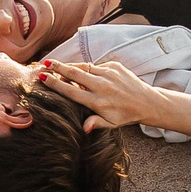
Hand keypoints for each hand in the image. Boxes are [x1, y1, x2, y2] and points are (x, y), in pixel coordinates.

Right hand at [36, 59, 165, 132]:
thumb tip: (83, 128)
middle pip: (74, 73)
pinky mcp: (114, 66)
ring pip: (84, 67)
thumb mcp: (111, 124)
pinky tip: (80, 70)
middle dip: (58, 67)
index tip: (43, 76)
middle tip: (44, 63)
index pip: (71, 90)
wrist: (147, 102)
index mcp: (98, 101)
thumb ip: (95, 123)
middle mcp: (102, 86)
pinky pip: (96, 65)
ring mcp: (108, 74)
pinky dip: (87, 67)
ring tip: (56, 64)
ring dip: (70, 65)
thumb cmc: (125, 115)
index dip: (55, 83)